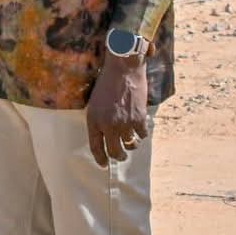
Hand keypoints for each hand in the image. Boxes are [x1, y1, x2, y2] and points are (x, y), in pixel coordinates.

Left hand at [85, 51, 151, 166]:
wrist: (123, 70)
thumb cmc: (106, 84)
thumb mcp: (94, 103)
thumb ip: (99, 120)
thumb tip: (105, 136)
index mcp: (93, 121)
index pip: (95, 146)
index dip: (100, 158)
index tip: (103, 164)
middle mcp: (108, 125)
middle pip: (114, 151)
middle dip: (118, 156)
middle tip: (120, 156)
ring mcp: (124, 123)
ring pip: (130, 144)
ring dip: (131, 145)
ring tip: (130, 142)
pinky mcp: (139, 119)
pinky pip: (142, 135)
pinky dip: (141, 134)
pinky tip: (139, 130)